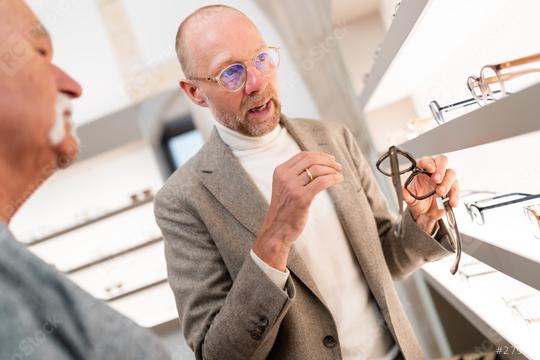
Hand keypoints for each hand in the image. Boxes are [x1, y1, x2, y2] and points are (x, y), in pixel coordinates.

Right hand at [252, 151, 342, 270]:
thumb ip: (295, 175)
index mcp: (280, 171)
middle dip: (328, 161)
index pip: (303, 155)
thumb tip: (318, 164)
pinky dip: (333, 179)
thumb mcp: (284, 188)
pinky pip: (321, 182)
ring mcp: (292, 187)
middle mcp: (285, 177)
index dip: (320, 155)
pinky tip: (338, 180)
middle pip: (311, 159)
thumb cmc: (284, 210)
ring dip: (332, 170)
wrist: (276, 230)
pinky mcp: (301, 198)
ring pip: (317, 170)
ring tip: (339, 174)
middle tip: (338, 166)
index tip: (330, 159)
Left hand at [403, 154, 459, 234]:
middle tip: (436, 180)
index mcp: (422, 170)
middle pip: (442, 160)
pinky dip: (455, 195)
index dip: (428, 162)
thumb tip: (401, 189)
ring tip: (440, 193)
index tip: (429, 168)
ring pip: (451, 173)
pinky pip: (456, 188)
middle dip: (440, 169)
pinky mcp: (452, 188)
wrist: (425, 214)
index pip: (426, 160)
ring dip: (446, 183)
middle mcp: (434, 171)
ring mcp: (444, 179)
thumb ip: (405, 193)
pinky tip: (451, 202)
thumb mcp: (409, 198)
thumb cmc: (417, 201)